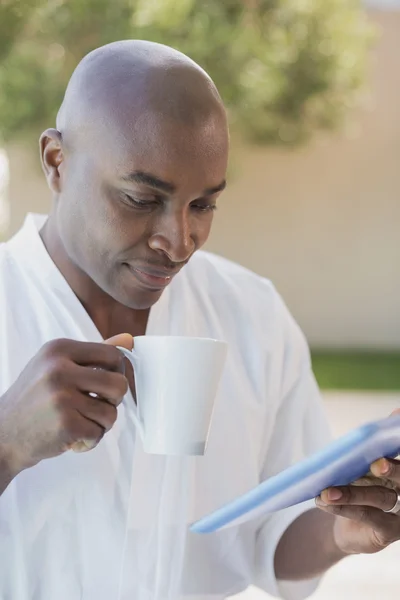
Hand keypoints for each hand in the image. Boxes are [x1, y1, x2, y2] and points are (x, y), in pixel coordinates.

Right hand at [0, 334, 131, 475]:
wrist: (3, 435)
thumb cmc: (34, 399)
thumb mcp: (55, 366)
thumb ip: (93, 354)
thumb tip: (129, 340)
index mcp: (59, 348)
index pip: (113, 355)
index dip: (117, 373)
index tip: (105, 385)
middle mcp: (59, 369)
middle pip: (118, 384)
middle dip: (113, 401)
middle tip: (96, 406)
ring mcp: (61, 397)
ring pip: (111, 412)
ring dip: (100, 424)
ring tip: (80, 423)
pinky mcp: (65, 424)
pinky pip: (98, 433)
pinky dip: (89, 440)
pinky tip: (72, 437)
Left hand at [316, 410, 399, 554]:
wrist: (348, 528)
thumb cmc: (358, 486)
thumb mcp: (362, 463)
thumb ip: (373, 444)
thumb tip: (393, 413)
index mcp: (399, 470)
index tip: (394, 432)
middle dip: (393, 468)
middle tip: (376, 464)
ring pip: (381, 497)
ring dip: (352, 493)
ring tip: (327, 492)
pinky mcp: (389, 531)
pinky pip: (368, 517)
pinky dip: (343, 507)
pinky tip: (324, 501)